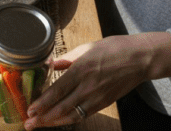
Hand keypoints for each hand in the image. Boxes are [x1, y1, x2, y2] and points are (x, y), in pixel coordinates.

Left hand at [24, 32, 170, 129]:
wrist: (141, 58)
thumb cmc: (114, 49)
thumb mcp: (86, 48)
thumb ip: (66, 59)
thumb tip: (50, 63)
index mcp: (81, 70)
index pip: (57, 91)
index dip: (42, 103)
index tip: (30, 109)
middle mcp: (88, 87)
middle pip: (61, 107)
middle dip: (43, 118)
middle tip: (29, 123)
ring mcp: (97, 97)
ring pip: (72, 115)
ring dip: (54, 122)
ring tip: (40, 125)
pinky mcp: (104, 103)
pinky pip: (83, 115)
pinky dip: (69, 119)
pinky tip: (59, 120)